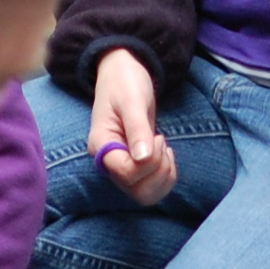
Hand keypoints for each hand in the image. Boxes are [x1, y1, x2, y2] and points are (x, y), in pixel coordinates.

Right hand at [89, 48, 177, 205]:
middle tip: (161, 142)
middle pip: (138, 191)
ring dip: (164, 176)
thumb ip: (137, 129)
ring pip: (146, 195)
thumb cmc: (125, 82)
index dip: (148, 162)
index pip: (126, 174)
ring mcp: (122, 167)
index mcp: (102, 147)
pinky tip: (165, 153)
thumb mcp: (132, 100)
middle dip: (159, 171)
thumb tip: (143, 159)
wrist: (125, 73)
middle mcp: (110, 163)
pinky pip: (153, 186)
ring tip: (164, 148)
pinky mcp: (135, 166)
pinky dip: (167, 175)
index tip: (155, 137)